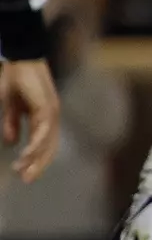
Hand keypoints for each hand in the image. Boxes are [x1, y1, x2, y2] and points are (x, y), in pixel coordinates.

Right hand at [0, 58, 59, 181]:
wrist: (19, 60)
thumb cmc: (15, 80)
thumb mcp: (10, 107)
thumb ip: (11, 124)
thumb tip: (12, 143)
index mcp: (43, 118)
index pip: (43, 144)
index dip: (35, 160)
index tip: (24, 174)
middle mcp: (50, 118)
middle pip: (49, 147)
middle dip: (38, 165)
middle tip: (27, 179)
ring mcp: (51, 112)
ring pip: (47, 141)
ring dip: (35, 157)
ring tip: (23, 169)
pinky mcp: (48, 107)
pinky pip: (44, 130)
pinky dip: (37, 143)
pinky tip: (27, 153)